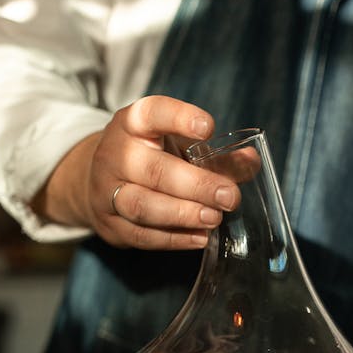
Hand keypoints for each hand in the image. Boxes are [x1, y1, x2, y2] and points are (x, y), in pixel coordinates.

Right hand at [32, 95, 240, 248]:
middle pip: (153, 170)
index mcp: (133, 124)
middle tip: (230, 197)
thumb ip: (217, 156)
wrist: (99, 180)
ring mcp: (107, 190)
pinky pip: (141, 235)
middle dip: (196, 185)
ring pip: (142, 205)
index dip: (178, 118)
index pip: (152, 114)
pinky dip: (173, 239)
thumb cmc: (150, 158)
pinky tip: (199, 237)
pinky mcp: (109, 223)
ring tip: (214, 218)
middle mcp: (115, 154)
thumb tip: (252, 162)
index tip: (207, 128)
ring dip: (182, 214)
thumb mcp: (177, 146)